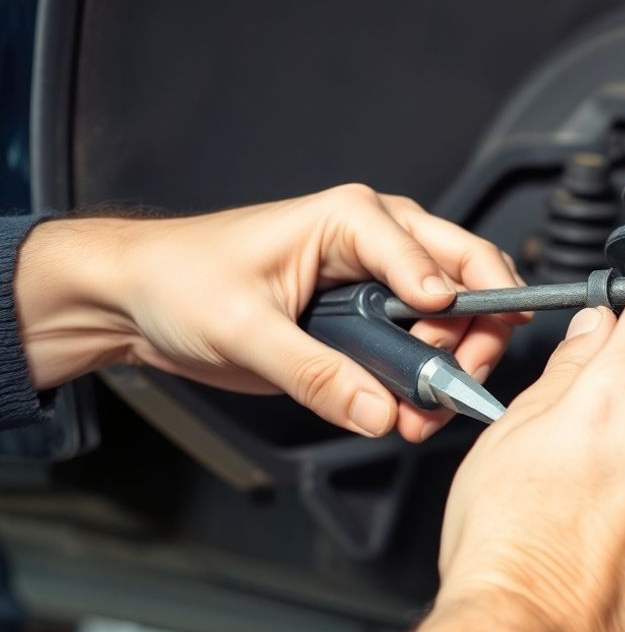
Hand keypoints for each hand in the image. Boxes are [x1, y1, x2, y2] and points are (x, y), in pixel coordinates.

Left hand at [14, 184, 527, 440]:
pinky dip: (430, 379)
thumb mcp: (244, 332)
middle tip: (459, 384)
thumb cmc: (180, 282)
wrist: (139, 298)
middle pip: (468, 273)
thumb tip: (380, 413)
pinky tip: (412, 412)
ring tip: (426, 413)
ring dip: (457, 363)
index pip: (430, 252)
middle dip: (477, 332)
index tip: (447, 346)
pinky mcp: (370, 317)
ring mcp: (380, 278)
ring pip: (456, 312)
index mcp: (351, 218)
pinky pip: (422, 344)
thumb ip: (317, 374)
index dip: (453, 300)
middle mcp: (379, 239)